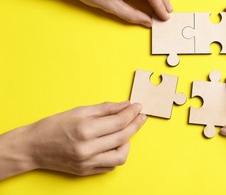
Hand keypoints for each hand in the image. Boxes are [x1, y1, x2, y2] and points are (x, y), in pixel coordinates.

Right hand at [27, 101, 145, 175]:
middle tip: (140, 116)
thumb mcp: (79, 111)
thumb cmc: (54, 125)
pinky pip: (110, 166)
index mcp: (85, 130)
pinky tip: (114, 144)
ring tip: (125, 132)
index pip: (119, 121)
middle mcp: (88, 148)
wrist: (33, 147)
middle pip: (123, 137)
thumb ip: (105, 109)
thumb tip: (126, 105)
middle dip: (136, 124)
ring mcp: (87, 163)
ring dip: (128, 143)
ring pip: (121, 156)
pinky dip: (116, 154)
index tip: (138, 107)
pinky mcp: (86, 172)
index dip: (132, 113)